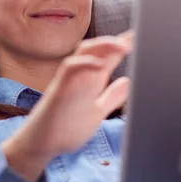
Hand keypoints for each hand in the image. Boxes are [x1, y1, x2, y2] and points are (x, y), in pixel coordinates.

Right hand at [1, 30, 132, 181]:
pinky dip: (85, 64)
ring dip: (103, 46)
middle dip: (116, 41)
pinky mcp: (58, 90)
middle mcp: (80, 76)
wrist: (40, 146)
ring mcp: (68, 81)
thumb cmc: (66, 128)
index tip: (140, 35)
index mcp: (91, 81)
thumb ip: (111, 97)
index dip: (123, 46)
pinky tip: (100, 64)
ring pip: (84, 53)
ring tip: (123, 45)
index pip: (108, 57)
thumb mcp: (96, 112)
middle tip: (136, 36)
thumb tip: (128, 82)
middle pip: (97, 49)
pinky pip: (69, 69)